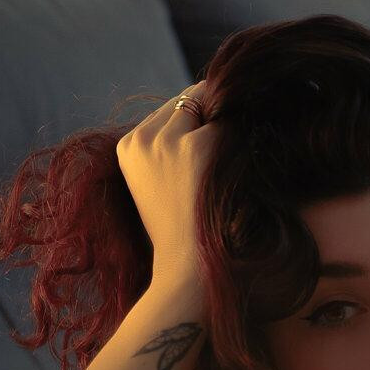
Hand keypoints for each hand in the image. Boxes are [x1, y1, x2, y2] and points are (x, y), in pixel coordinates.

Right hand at [116, 82, 221, 279]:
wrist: (187, 268)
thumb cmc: (179, 231)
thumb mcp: (155, 183)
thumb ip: (166, 147)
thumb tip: (203, 107)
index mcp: (128, 146)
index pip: (171, 109)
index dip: (197, 122)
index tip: (212, 148)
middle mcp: (144, 138)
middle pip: (189, 101)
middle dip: (212, 118)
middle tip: (226, 158)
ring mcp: (170, 141)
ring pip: (210, 107)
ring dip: (227, 128)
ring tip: (231, 168)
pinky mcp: (199, 147)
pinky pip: (230, 125)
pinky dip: (241, 142)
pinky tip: (240, 170)